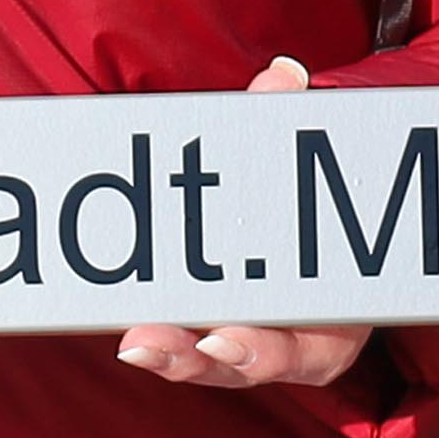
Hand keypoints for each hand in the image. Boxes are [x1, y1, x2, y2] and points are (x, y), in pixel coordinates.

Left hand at [118, 58, 376, 394]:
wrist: (328, 238)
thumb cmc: (321, 213)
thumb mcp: (316, 181)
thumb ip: (290, 128)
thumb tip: (283, 75)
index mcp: (327, 324)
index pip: (296, 351)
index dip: (259, 351)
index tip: (220, 340)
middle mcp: (282, 341)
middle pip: (232, 362)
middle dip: (187, 357)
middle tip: (142, 343)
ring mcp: (240, 339)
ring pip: (198, 357)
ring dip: (163, 350)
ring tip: (130, 340)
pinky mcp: (201, 327)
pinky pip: (174, 333)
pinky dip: (147, 327)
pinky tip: (109, 315)